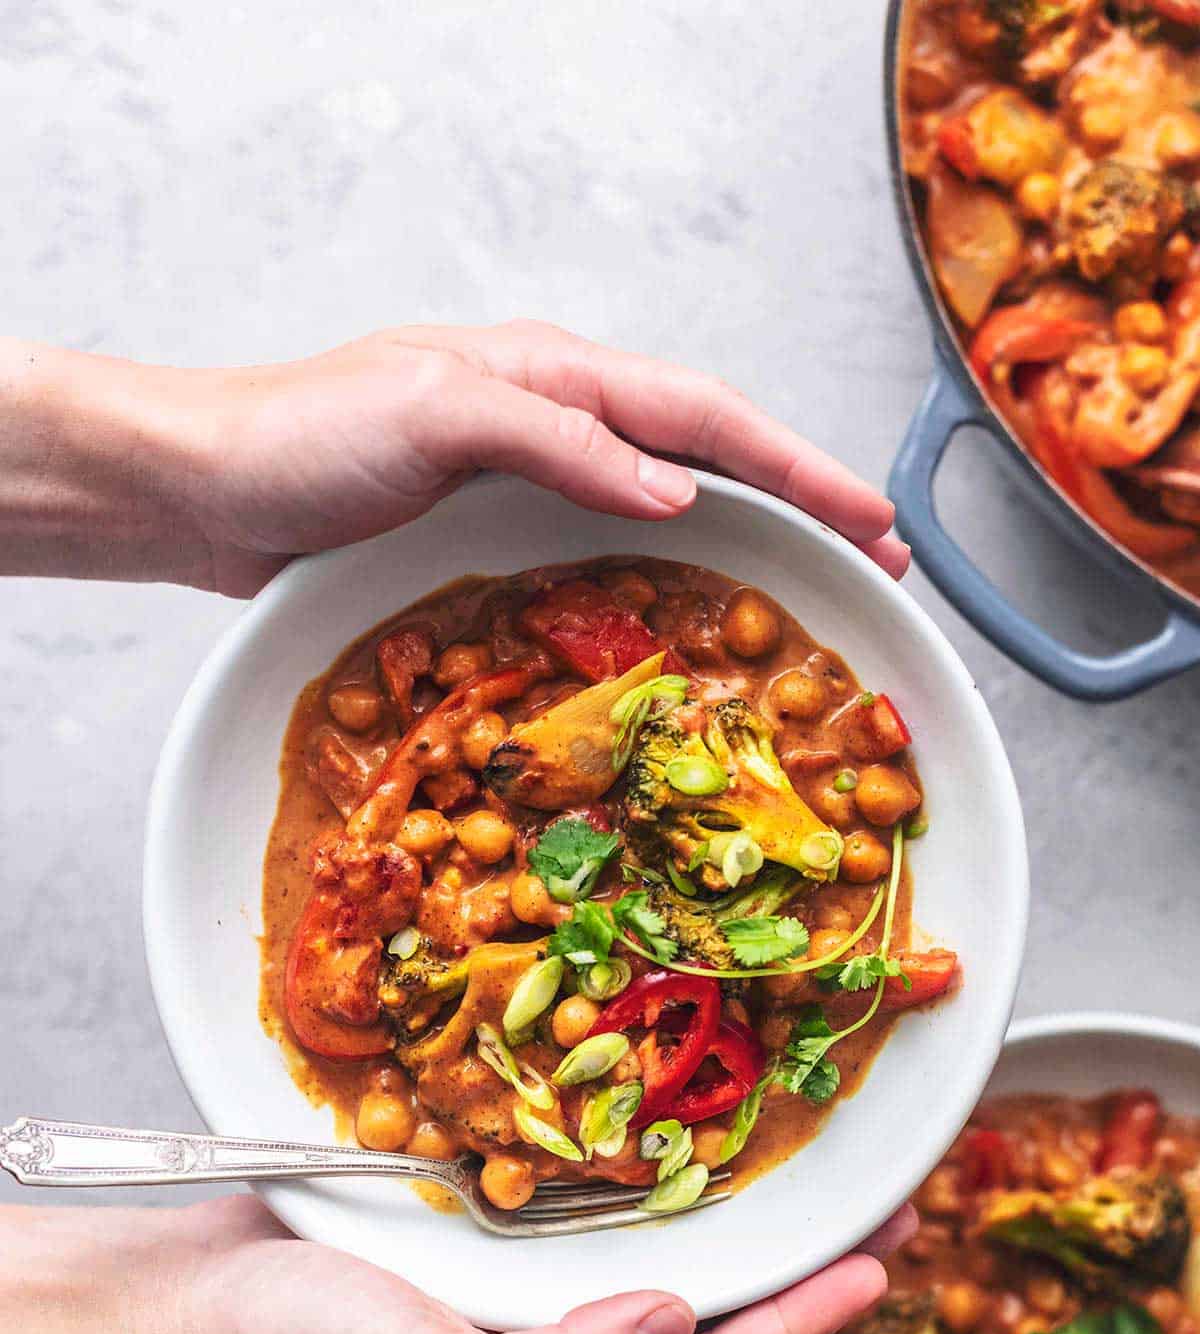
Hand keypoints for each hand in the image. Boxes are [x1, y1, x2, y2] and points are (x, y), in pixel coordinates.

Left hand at [0, 325, 906, 593]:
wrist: (205, 488)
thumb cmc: (303, 437)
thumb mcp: (436, 413)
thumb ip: (559, 439)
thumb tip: (678, 491)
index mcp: (553, 376)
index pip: (705, 417)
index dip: (798, 469)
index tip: (874, 520)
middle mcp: (555, 425)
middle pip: (707, 460)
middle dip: (800, 506)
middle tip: (883, 565)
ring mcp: (528, 483)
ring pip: (666, 509)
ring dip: (747, 548)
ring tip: (816, 596)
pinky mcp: (495, 538)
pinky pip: (605, 556)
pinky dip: (666, 582)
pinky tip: (691, 618)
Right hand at [0, 1195, 913, 1333]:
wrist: (192, 1300)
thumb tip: (672, 1325)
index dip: (797, 1325)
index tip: (880, 1265)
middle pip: (699, 1322)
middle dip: (791, 1274)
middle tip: (878, 1211)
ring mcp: (517, 1301)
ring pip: (653, 1267)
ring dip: (730, 1227)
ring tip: (800, 1175)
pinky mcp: (481, 1246)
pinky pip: (587, 1222)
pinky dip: (646, 1193)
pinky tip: (668, 1149)